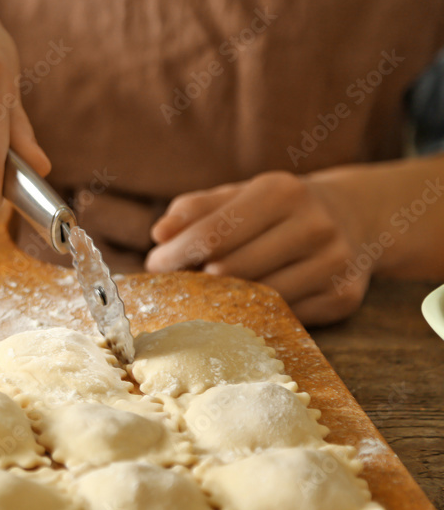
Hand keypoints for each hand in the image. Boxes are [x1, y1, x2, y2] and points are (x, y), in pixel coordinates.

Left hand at [145, 171, 367, 324]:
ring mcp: (333, 263)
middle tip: (179, 283)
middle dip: (195, 278)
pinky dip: (258, 313)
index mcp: (281, 192)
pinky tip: (246, 304)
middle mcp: (313, 225)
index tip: (154, 265)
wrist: (354, 217)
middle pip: (230, 269)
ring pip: (257, 297)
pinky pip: (284, 316)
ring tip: (209, 294)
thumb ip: (195, 210)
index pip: (212, 233)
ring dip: (224, 300)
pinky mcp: (343, 296)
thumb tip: (159, 234)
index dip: (175, 254)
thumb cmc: (278, 208)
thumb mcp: (239, 195)